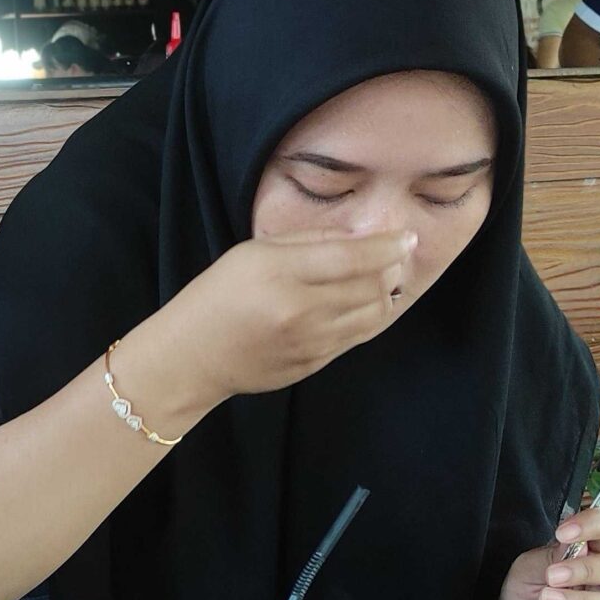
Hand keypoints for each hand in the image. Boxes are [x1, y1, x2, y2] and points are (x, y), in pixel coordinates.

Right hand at [136, 230, 420, 407]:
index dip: (387, 246)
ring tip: (383, 280)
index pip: (352, 257)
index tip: (408, 236)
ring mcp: (311, 343)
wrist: (192, 357)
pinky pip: (357, 337)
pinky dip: (369, 318)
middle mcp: (300, 311)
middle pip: (372, 287)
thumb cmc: (217, 296)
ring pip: (373, 316)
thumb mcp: (253, 253)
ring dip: (386, 295)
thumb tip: (358, 235)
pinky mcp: (314, 364)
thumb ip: (307, 241)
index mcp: (281, 275)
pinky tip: (363, 304)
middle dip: (392, 268)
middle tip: (395, 255)